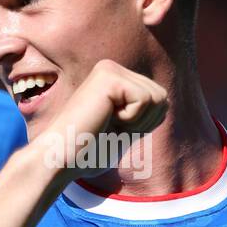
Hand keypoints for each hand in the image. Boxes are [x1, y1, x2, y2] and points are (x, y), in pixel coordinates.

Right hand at [35, 59, 167, 183]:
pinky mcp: (109, 76)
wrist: (61, 158)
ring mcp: (109, 70)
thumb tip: (165, 100)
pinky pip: (145, 100)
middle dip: (143, 123)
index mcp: (115, 78)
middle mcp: (112, 68)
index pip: (159, 100)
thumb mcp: (124, 127)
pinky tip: (105, 120)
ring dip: (136, 122)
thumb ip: (143, 110)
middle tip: (111, 129)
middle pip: (162, 97)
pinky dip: (131, 119)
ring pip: (157, 98)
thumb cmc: (89, 151)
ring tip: (107, 124)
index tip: (115, 130)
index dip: (145, 124)